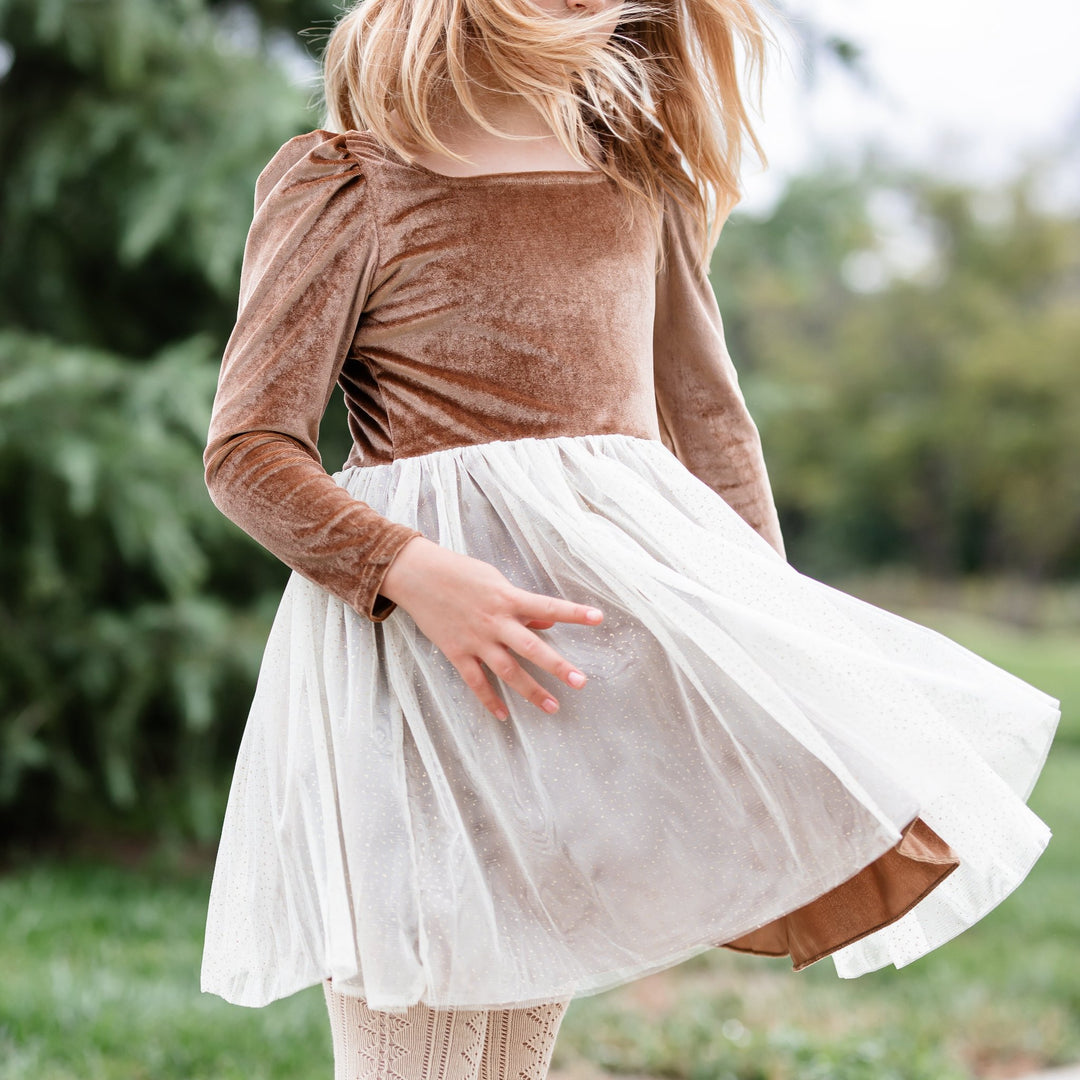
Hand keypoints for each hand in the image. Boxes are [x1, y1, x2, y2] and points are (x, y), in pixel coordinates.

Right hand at [379, 536, 603, 721]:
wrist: (418, 575)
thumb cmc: (459, 572)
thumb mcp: (495, 580)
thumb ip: (520, 603)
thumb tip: (547, 621)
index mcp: (508, 598)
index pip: (549, 606)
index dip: (574, 612)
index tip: (599, 618)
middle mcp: (495, 621)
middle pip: (532, 648)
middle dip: (557, 666)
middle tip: (580, 682)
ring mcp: (476, 640)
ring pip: (508, 670)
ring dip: (531, 690)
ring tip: (553, 706)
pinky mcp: (456, 652)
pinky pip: (475, 681)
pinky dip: (489, 699)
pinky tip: (503, 715)